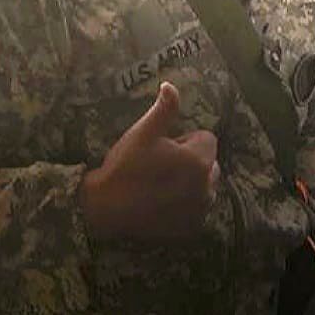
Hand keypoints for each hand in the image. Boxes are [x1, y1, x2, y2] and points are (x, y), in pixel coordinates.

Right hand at [80, 83, 219, 242]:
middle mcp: (206, 187)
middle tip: (161, 166)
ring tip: (161, 185)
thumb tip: (171, 85)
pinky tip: (163, 204)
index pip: (206, 139)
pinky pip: (197, 210)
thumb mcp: (143, 132)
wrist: (105, 207)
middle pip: (209, 165)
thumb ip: (164, 108)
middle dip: (192, 162)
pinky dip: (186, 206)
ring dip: (191, 184)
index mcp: (198, 161)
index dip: (184, 140)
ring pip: (204, 188)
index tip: (163, 148)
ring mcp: (199, 211)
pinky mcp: (190, 229)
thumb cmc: (125, 166)